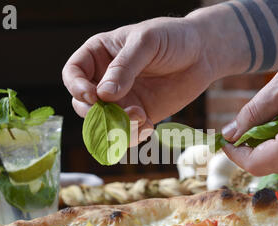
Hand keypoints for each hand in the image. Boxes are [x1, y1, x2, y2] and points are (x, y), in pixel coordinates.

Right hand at [62, 5, 250, 145]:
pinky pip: (126, 133)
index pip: (73, 74)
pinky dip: (133, 136)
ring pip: (104, 123)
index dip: (77, 87)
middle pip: (83, 104)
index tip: (93, 96)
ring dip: (116, 129)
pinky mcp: (139, 114)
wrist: (203, 54)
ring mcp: (122, 99)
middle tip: (119, 114)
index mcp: (100, 55)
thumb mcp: (146, 42)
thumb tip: (104, 94)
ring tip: (141, 120)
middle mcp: (106, 79)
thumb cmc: (173, 38)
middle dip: (97, 114)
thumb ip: (125, 67)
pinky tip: (147, 128)